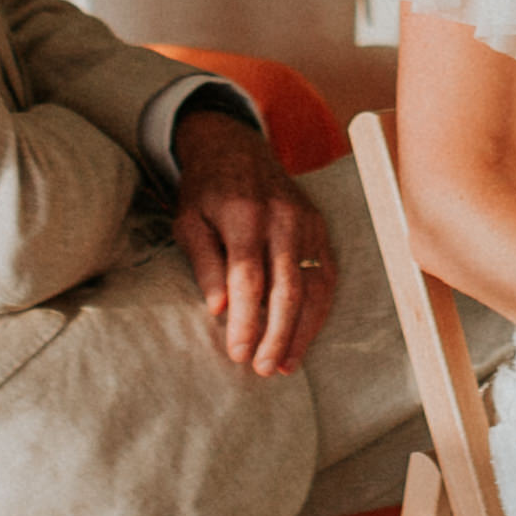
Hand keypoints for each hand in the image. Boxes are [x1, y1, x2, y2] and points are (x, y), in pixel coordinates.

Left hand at [168, 107, 332, 380]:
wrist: (236, 146)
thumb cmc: (205, 191)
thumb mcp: (189, 221)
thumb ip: (205, 263)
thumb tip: (217, 309)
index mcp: (243, 215)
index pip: (248, 279)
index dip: (245, 320)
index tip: (237, 353)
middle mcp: (282, 219)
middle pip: (287, 287)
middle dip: (277, 334)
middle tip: (263, 369)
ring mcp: (307, 223)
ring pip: (313, 286)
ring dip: (301, 330)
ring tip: (285, 364)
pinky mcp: (320, 228)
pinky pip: (327, 276)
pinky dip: (319, 311)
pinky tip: (304, 337)